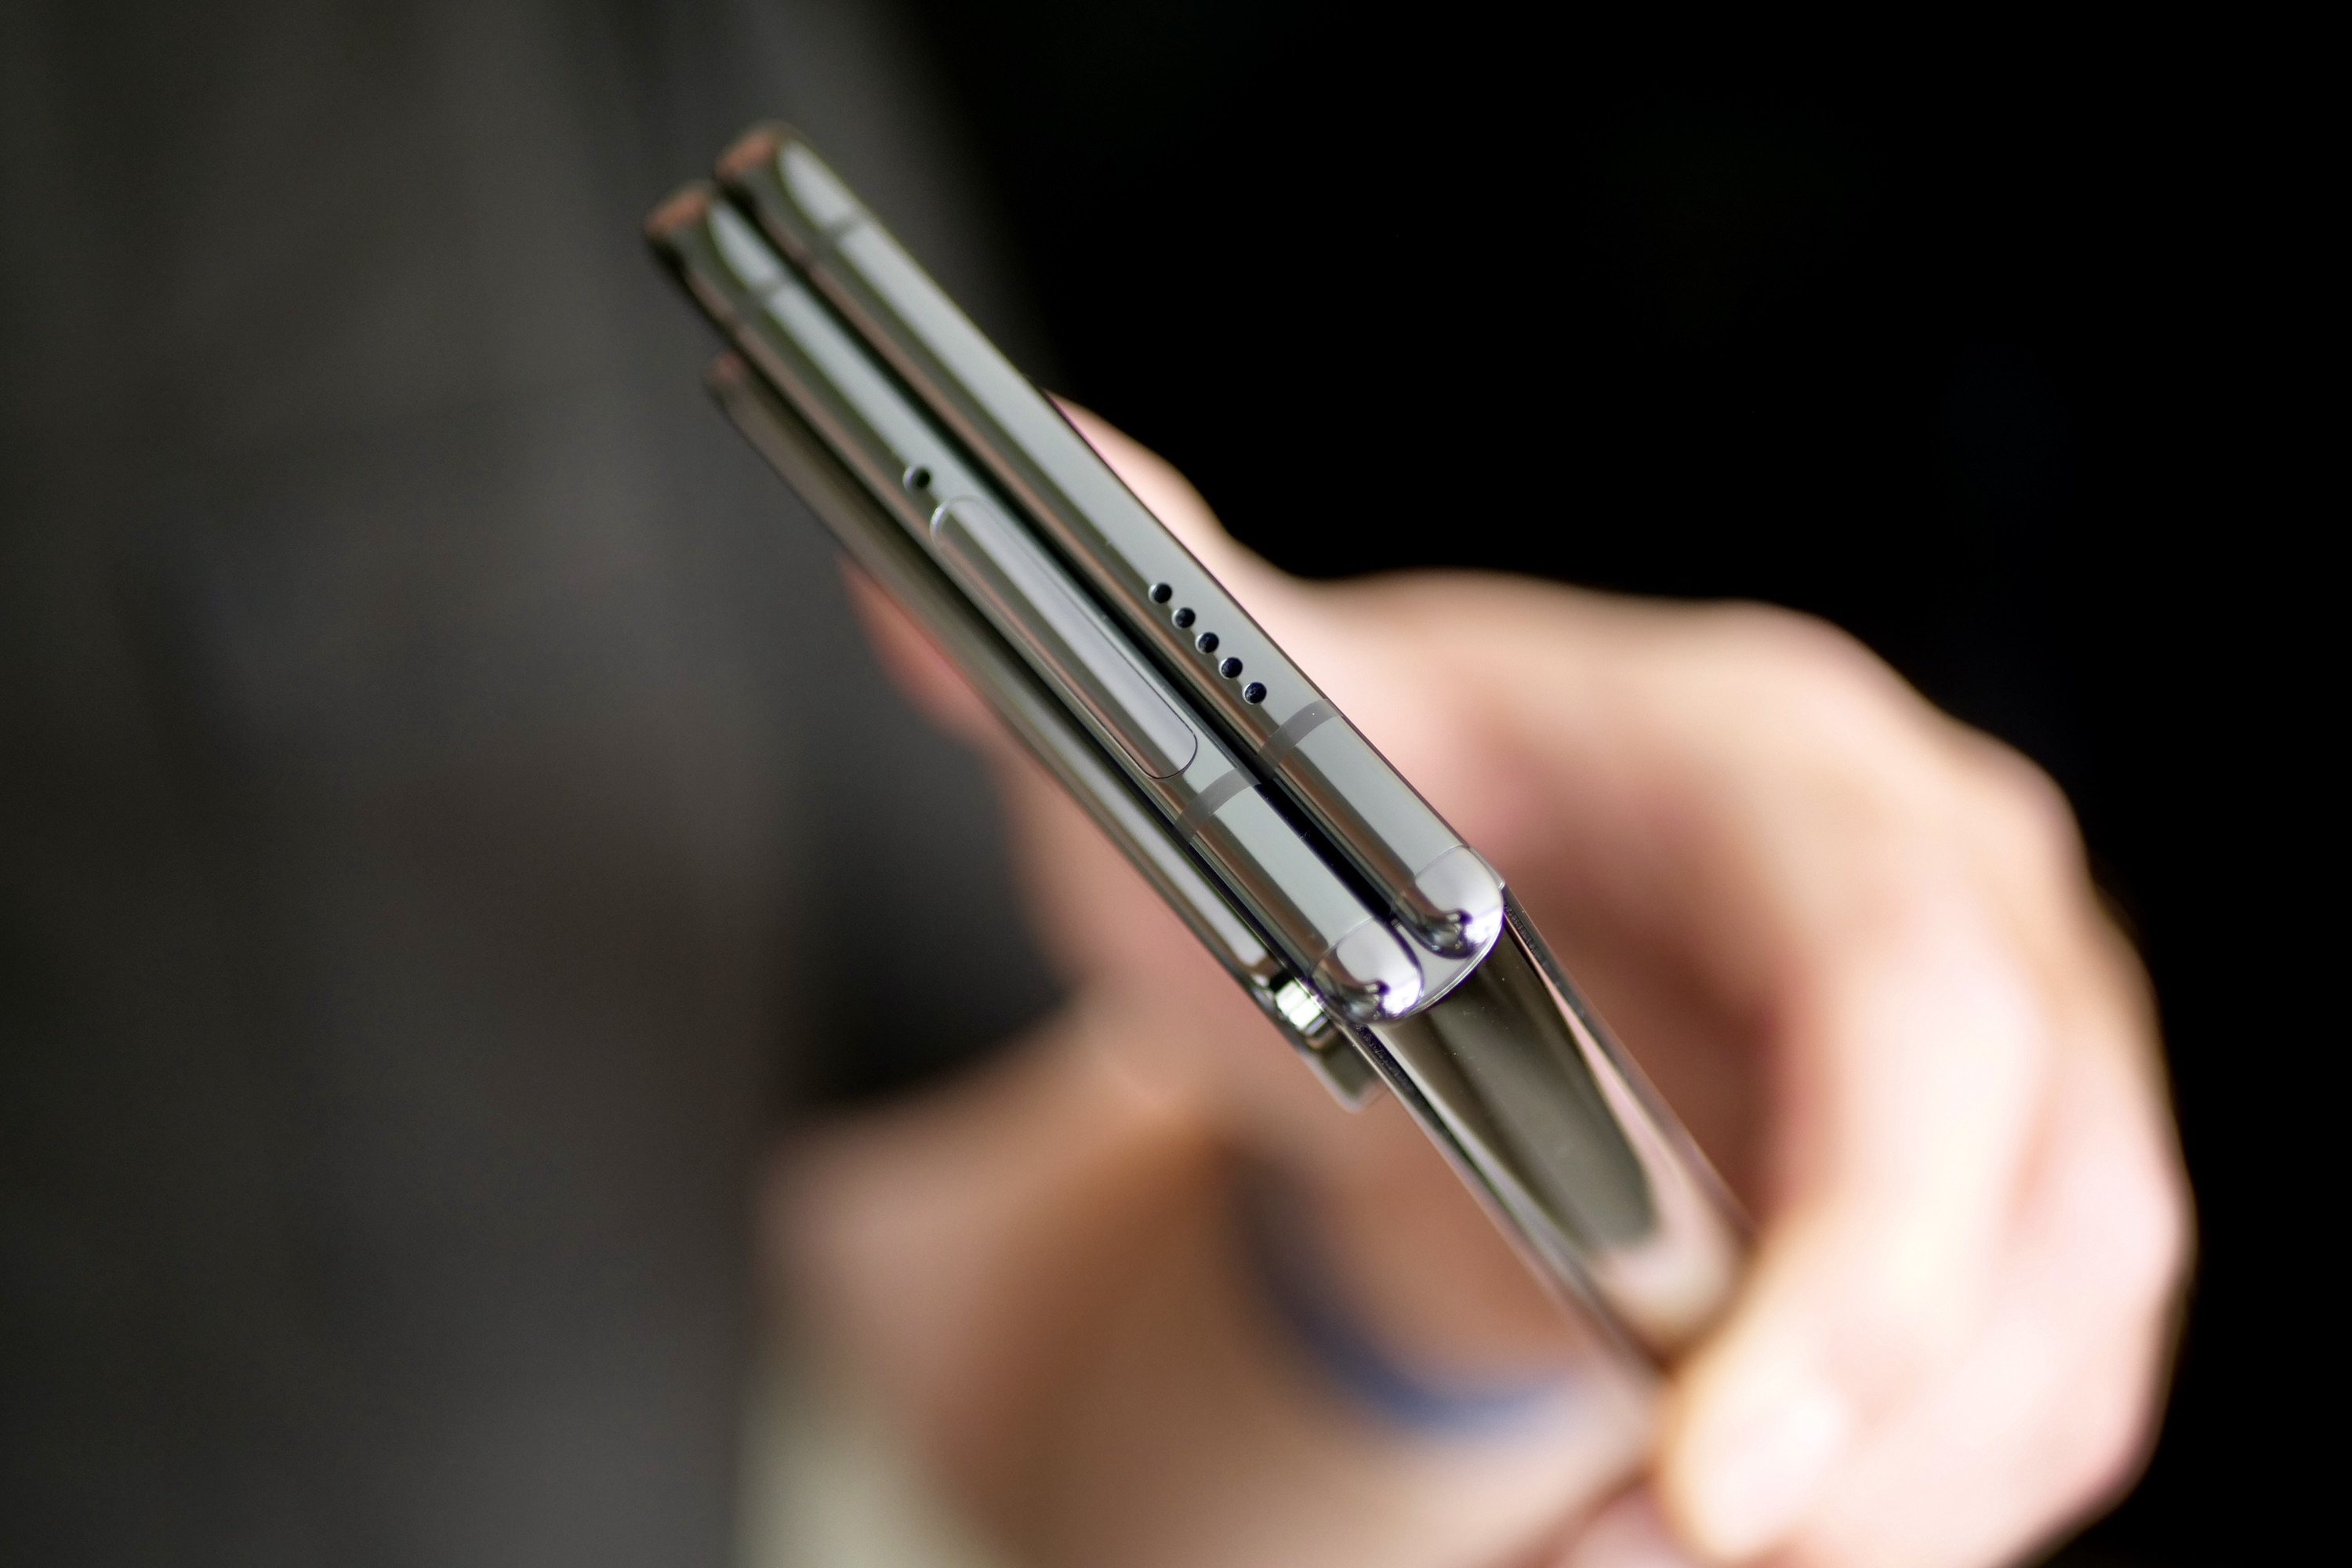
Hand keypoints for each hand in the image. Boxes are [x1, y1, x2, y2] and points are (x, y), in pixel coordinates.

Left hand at [798, 409, 2190, 1567]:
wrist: (1475, 892)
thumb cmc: (1378, 809)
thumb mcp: (1257, 724)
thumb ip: (1150, 643)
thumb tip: (988, 513)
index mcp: (1782, 759)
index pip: (1911, 992)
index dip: (1862, 1238)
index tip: (1711, 1457)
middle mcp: (1953, 895)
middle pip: (2050, 1204)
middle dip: (1876, 1432)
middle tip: (1646, 1556)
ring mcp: (2016, 1054)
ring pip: (2060, 1338)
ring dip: (1874, 1507)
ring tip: (1616, 1565)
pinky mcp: (2012, 1197)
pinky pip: (2030, 1397)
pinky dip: (1893, 1510)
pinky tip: (1690, 1542)